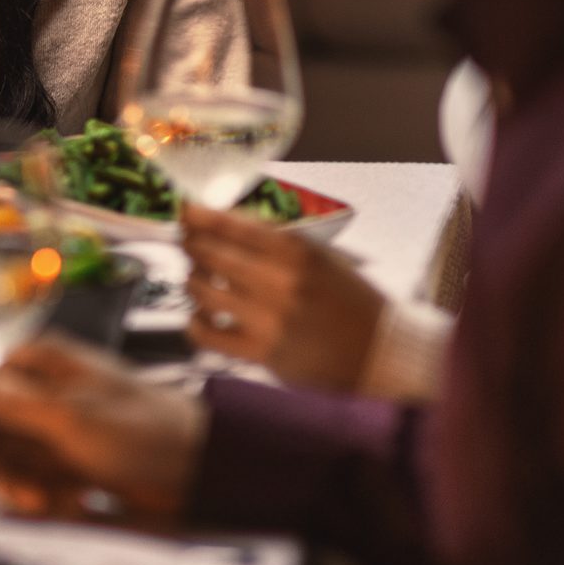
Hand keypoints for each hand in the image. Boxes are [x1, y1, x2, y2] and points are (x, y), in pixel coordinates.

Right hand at [0, 335, 205, 526]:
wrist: (199, 468)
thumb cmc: (146, 431)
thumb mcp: (73, 419)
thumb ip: (10, 401)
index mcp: (37, 363)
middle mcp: (36, 390)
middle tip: (10, 499)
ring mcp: (49, 426)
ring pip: (1, 460)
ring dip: (19, 487)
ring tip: (53, 504)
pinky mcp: (62, 459)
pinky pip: (29, 480)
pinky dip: (44, 497)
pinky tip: (73, 504)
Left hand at [180, 203, 385, 392]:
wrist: (379, 350)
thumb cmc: (350, 300)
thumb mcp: (321, 257)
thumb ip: (277, 241)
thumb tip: (226, 224)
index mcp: (297, 252)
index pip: (233, 226)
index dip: (200, 216)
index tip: (184, 212)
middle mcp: (279, 281)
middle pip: (211, 254)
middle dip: (191, 245)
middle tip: (188, 244)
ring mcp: (268, 318)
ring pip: (203, 291)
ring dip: (193, 281)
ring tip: (198, 279)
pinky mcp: (261, 352)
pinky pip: (208, 335)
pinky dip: (195, 322)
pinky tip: (200, 317)